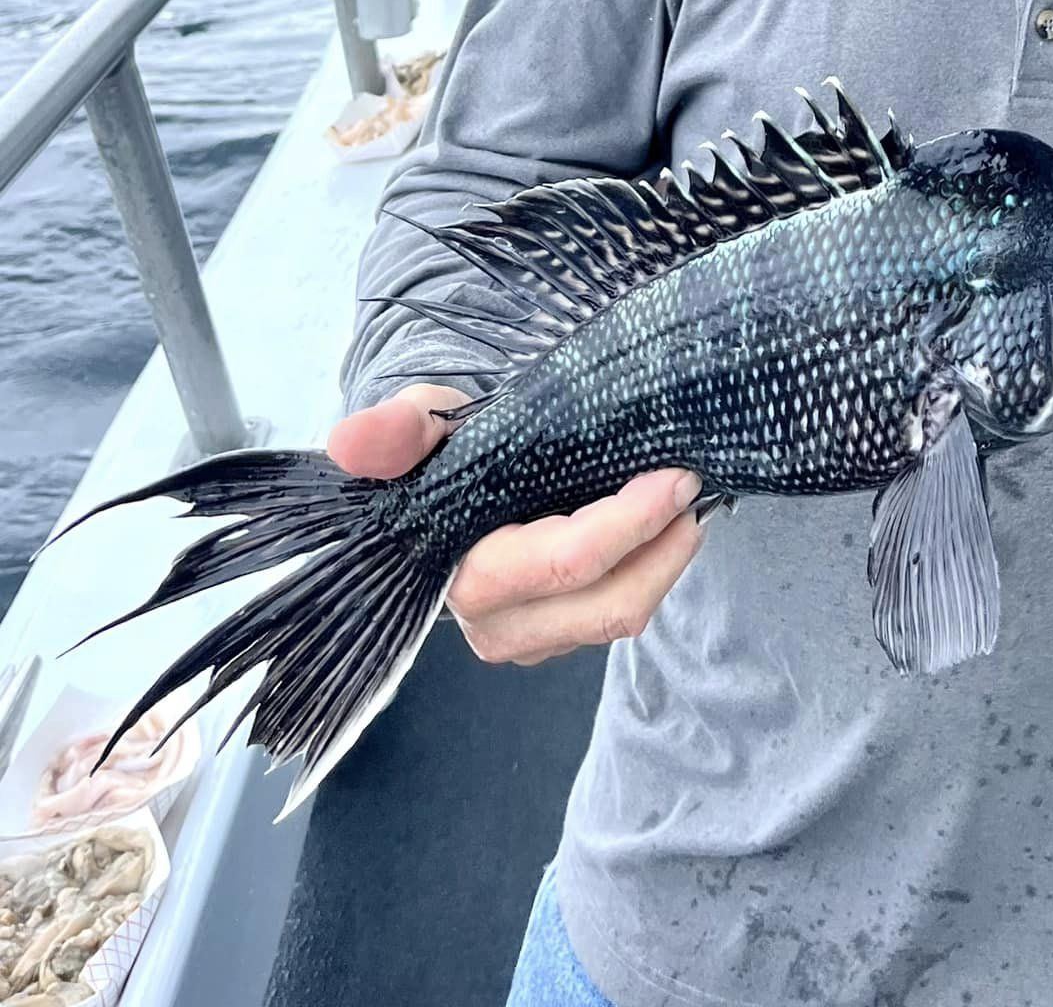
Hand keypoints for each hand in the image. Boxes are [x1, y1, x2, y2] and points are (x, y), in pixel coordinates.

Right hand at [327, 383, 705, 663]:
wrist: (432, 482)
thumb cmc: (435, 449)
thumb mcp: (420, 421)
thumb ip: (398, 430)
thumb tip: (352, 441)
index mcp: (460, 574)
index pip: (562, 565)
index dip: (627, 524)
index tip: (674, 477)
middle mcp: (494, 624)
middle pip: (606, 606)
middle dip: (664, 550)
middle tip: (694, 487)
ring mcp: (528, 638)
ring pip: (618, 619)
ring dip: (665, 565)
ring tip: (690, 506)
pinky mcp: (552, 637)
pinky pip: (613, 617)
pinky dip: (649, 573)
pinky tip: (662, 527)